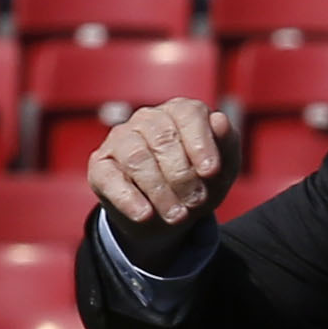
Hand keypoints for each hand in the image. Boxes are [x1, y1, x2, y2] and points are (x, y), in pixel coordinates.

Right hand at [85, 98, 242, 272]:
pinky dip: (129, 199)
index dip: (201, 143)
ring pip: (137, 157)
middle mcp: (148, 118)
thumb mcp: (223, 170)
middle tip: (196, 202)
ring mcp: (121, 139)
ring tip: (178, 216)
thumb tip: (219, 121)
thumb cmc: (200, 183)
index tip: (211, 172)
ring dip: (160, 191)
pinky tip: (145, 215)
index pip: (188, 114)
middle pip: (163, 139)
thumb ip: (227, 145)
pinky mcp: (100, 164)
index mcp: (180, 112)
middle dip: (183, 176)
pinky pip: (110, 177)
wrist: (171, 215)